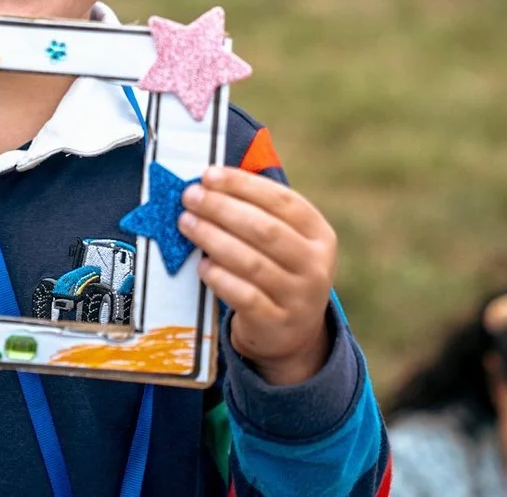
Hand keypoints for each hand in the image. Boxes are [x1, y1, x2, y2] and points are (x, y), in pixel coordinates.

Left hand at [180, 167, 336, 384]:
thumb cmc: (278, 270)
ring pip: (251, 262)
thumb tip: (210, 182)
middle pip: (265, 230)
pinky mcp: (276, 323)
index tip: (209, 175)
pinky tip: (201, 265)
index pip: (282, 201)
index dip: (243, 185)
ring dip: (213, 238)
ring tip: (187, 223)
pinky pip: (244, 296)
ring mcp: (299, 297)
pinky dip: (220, 277)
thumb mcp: (284, 241)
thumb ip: (257, 212)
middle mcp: (315, 265)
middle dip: (222, 209)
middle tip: (190, 197)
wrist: (292, 332)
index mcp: (319, 234)